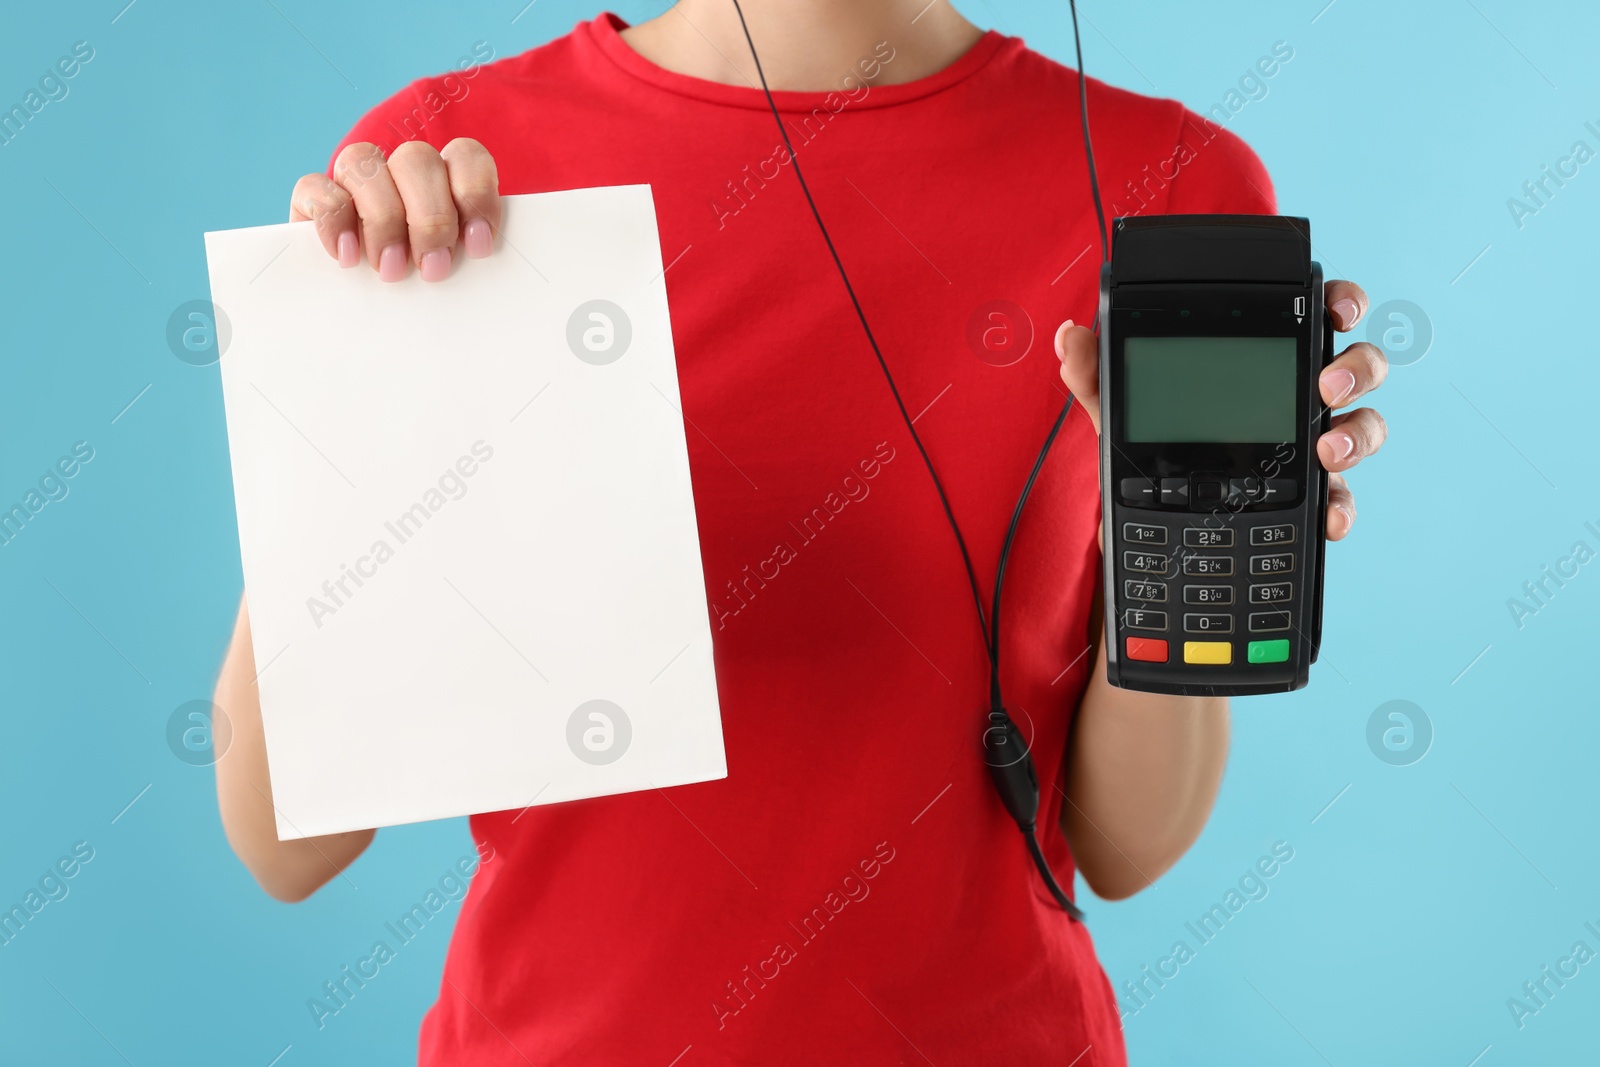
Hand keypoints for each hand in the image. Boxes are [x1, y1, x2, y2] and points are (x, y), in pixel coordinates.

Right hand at [287, 138, 501, 280]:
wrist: (363, 318)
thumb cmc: (423, 288)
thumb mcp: (453, 270)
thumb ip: (467, 252)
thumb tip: (480, 257)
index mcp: (444, 178)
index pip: (465, 156)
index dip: (475, 195)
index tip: (477, 245)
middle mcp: (400, 170)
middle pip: (415, 159)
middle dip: (430, 217)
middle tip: (433, 268)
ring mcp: (354, 178)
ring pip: (363, 160)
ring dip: (383, 218)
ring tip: (392, 268)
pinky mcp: (313, 197)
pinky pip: (315, 186)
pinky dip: (334, 220)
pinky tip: (349, 256)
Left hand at [1055, 279, 1386, 541]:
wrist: (1148, 525)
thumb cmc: (1148, 447)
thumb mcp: (1116, 411)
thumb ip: (1094, 374)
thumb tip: (1068, 338)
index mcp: (1263, 360)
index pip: (1317, 314)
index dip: (1342, 302)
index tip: (1337, 309)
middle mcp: (1299, 398)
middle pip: (1358, 367)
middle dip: (1357, 368)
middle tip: (1325, 386)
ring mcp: (1312, 448)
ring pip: (1364, 428)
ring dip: (1357, 434)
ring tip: (1325, 451)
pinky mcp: (1310, 500)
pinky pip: (1341, 500)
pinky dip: (1341, 509)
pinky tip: (1329, 518)